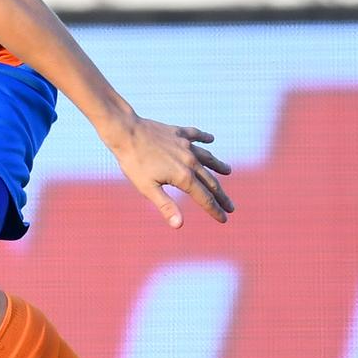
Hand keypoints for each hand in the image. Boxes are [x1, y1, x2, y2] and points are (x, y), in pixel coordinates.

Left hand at [109, 117, 234, 227]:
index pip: (204, 198)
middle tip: (231, 207)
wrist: (126, 132)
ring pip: (207, 158)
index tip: (224, 219)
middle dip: (221, 196)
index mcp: (183, 177)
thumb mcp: (147, 188)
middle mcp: (190, 161)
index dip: (214, 210)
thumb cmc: (133, 163)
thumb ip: (165, 206)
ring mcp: (185, 145)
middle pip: (210, 181)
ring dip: (218, 166)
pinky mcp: (177, 133)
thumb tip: (179, 225)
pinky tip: (210, 139)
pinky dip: (204, 137)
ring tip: (228, 171)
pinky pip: (195, 135)